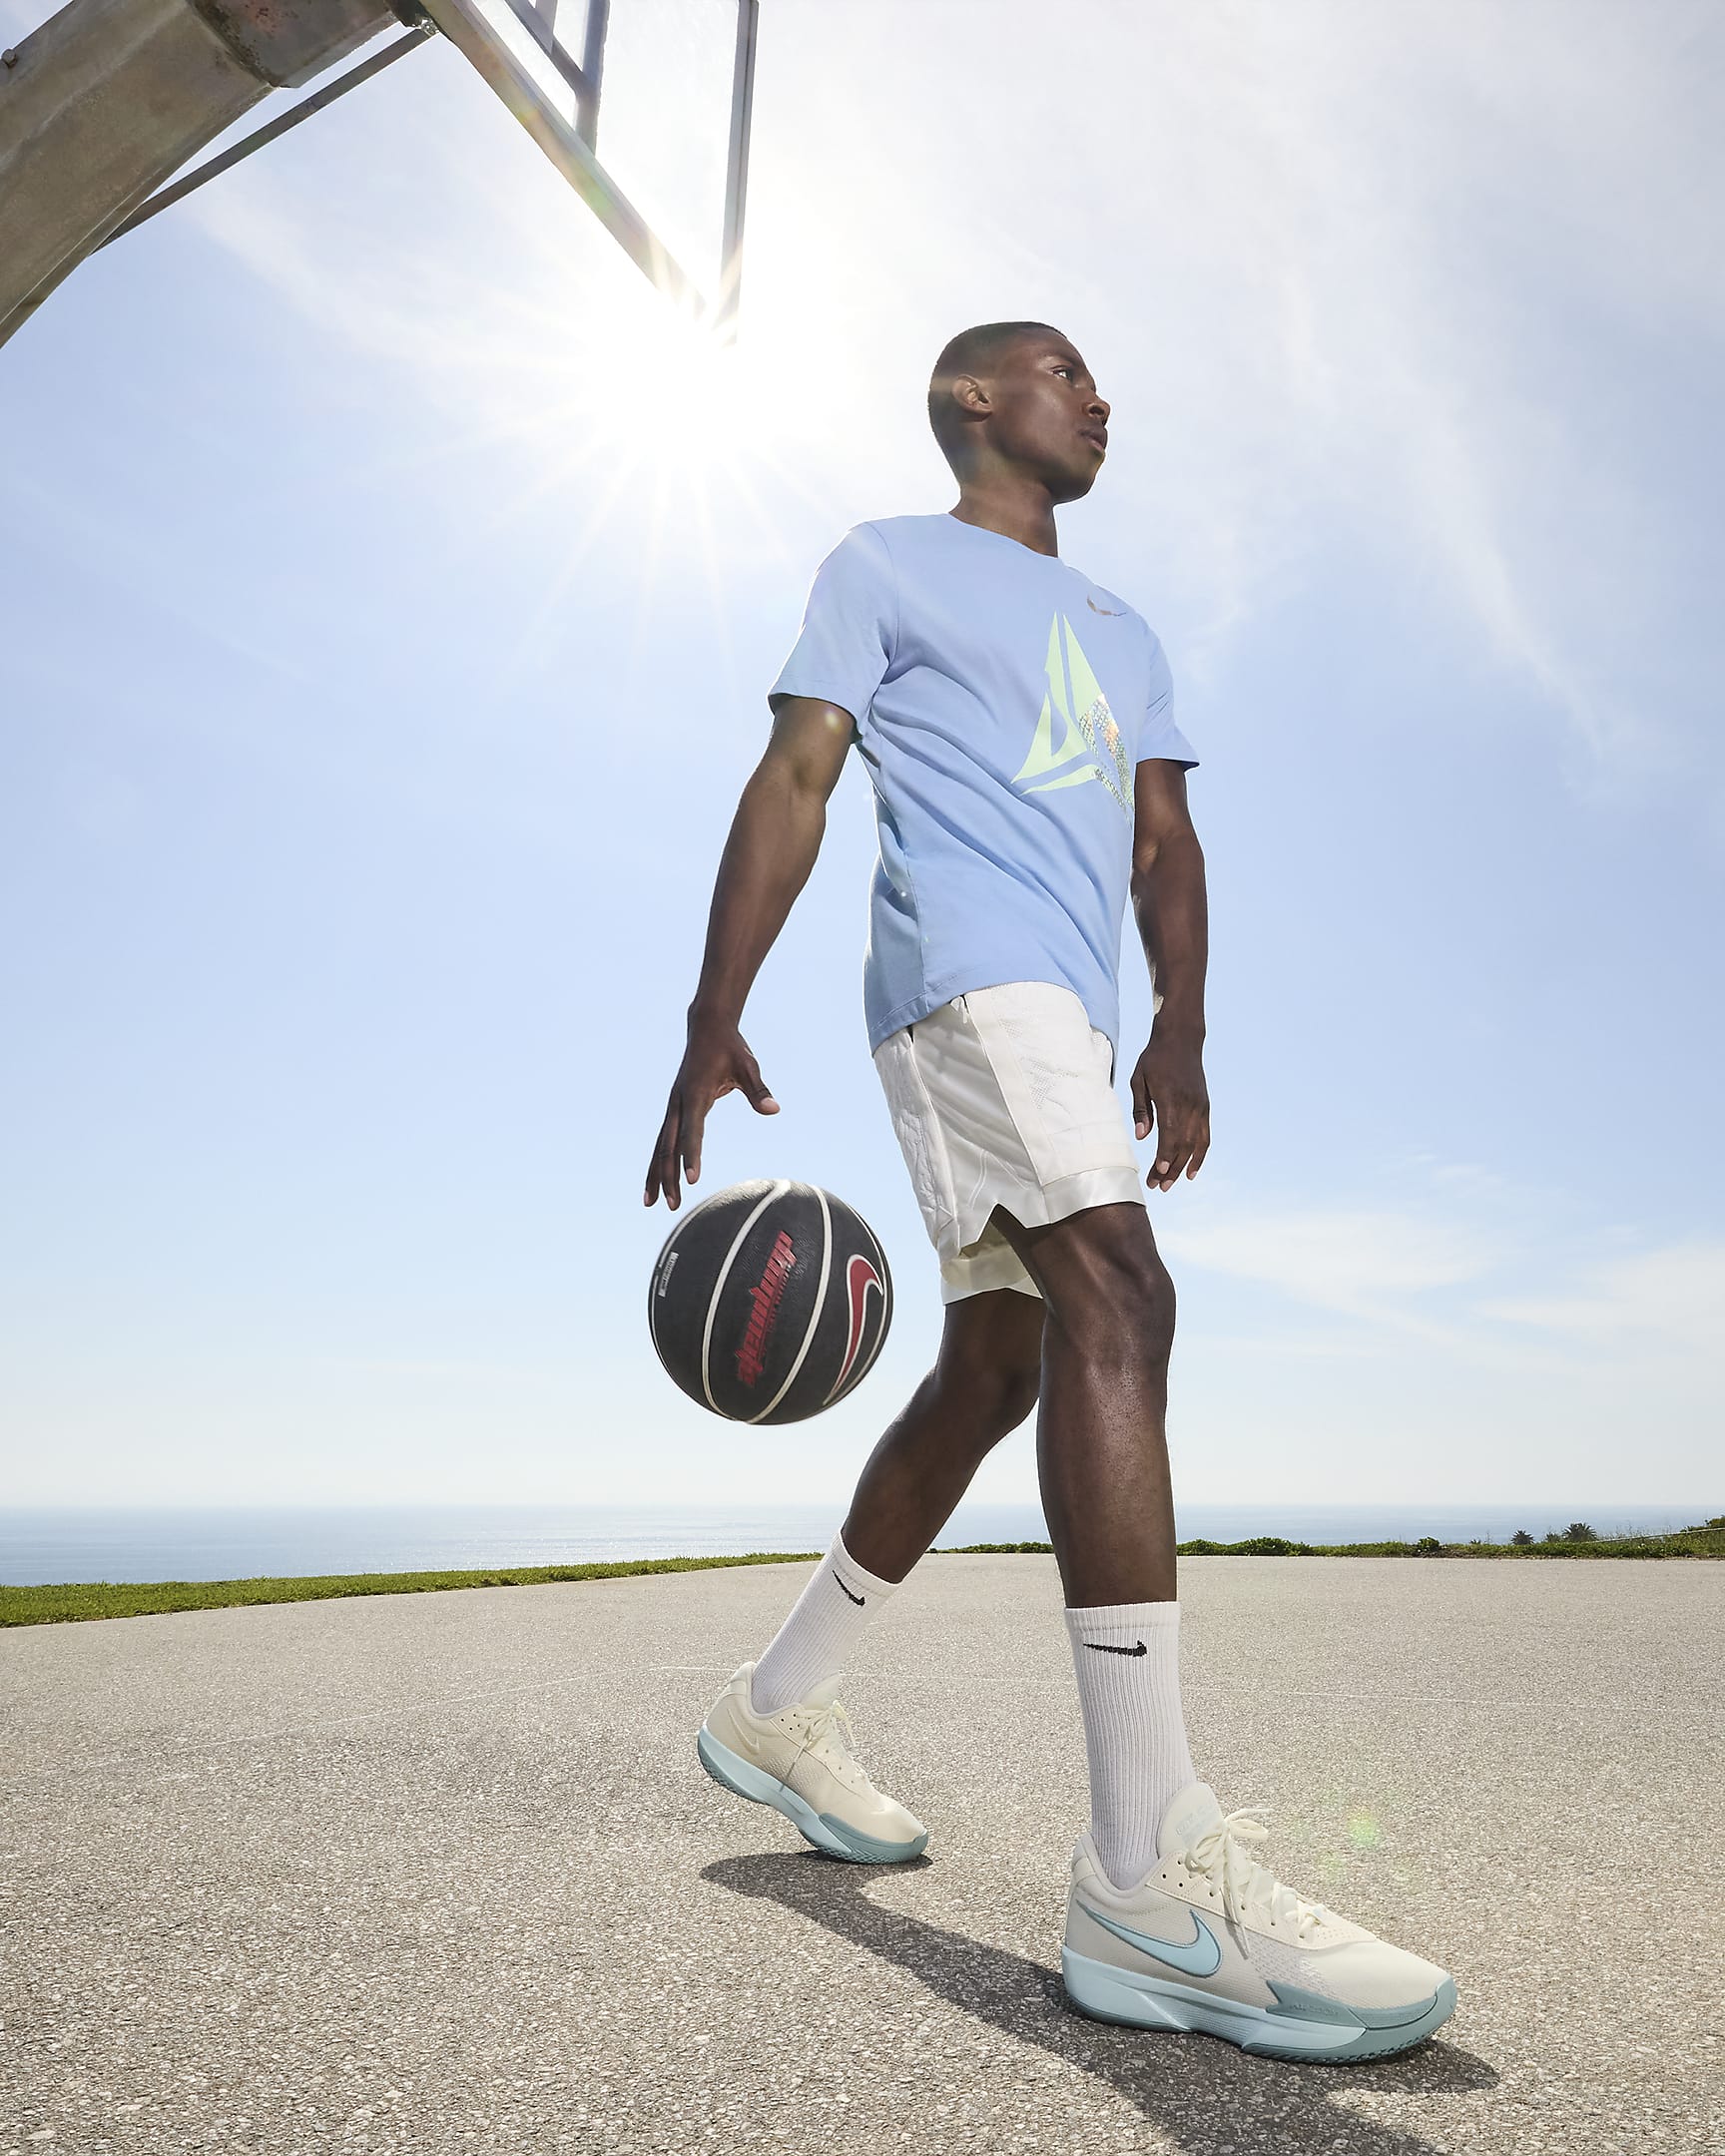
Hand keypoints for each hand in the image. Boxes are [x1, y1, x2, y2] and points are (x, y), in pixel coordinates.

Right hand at [644, 1014, 778, 1209]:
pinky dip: (657, 1160)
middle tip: (673, 1204)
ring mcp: (673, 1105)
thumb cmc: (731, 1048)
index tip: (693, 1179)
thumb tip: (773, 1109)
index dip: (693, 1154)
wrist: (707, 1028)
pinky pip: (662, 1139)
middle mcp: (679, 1101)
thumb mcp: (748, 1066)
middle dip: (669, 1175)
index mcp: (696, 1093)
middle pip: (669, 1145)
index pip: (693, 1130)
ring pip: (660, 1145)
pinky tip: (655, 1181)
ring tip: (651, 1203)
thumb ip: (758, 1091)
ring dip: (656, 1174)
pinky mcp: (673, 1108)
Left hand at [1129, 1032, 1209, 1190]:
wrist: (1181, 1039)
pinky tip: (1192, 1171)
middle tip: (1157, 1187)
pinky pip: (1205, 1136)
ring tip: (1170, 1183)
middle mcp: (1189, 1106)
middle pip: (1182, 1144)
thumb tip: (1141, 1136)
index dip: (1165, 1156)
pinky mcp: (1205, 1107)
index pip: (1170, 1134)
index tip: (1158, 1173)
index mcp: (1170, 1099)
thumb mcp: (1139, 1079)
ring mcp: (1200, 1107)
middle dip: (1170, 1168)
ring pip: (1195, 1144)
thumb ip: (1141, 1109)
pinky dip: (1200, 1155)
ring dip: (1183, 1166)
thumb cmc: (1154, 1059)